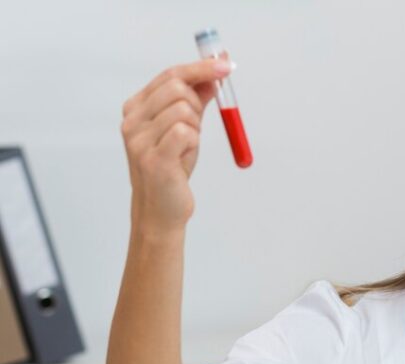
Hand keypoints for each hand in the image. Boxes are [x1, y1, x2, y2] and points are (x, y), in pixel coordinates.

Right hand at [120, 56, 231, 234]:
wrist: (161, 210)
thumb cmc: (172, 169)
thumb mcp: (186, 129)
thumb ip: (196, 101)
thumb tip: (213, 74)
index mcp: (136, 108)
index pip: (170, 75)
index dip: (200, 67)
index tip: (225, 65)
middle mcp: (132, 120)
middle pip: (177, 87)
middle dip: (197, 104)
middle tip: (196, 127)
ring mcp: (139, 139)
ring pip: (184, 110)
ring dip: (196, 128)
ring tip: (185, 148)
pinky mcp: (153, 158)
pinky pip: (186, 133)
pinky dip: (194, 143)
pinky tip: (184, 157)